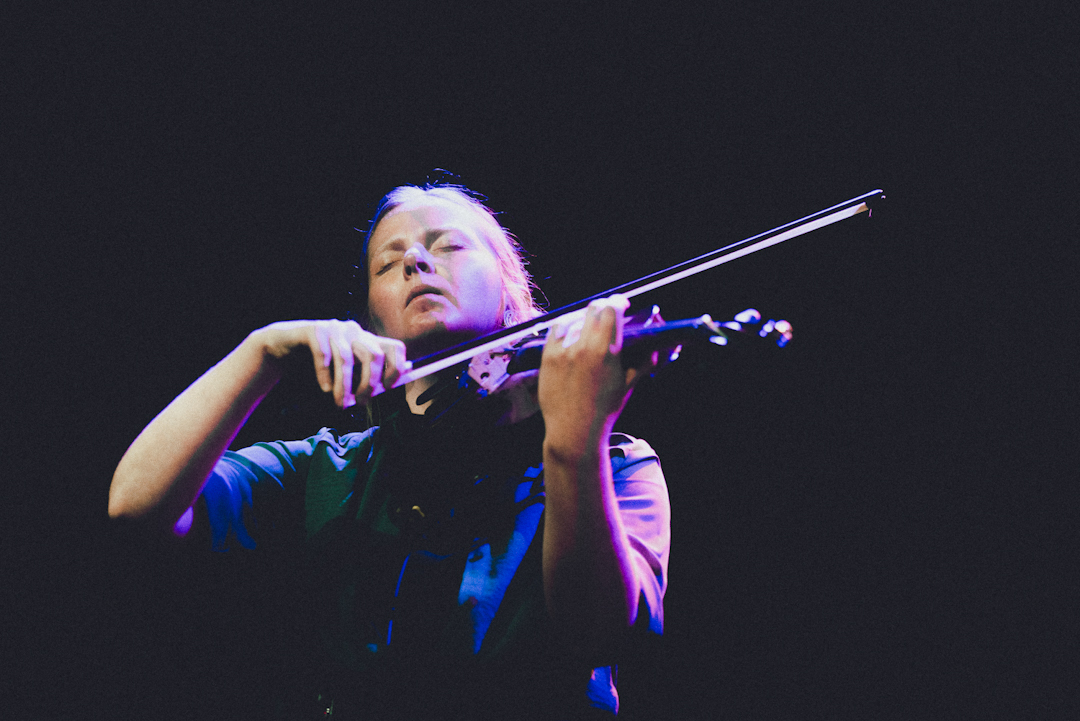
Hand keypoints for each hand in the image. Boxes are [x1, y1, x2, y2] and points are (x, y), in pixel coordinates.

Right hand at [254, 319, 408, 407]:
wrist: (283, 348)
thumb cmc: (319, 364)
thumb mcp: (346, 371)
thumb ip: (365, 377)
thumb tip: (385, 389)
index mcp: (367, 340)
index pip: (395, 348)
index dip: (396, 368)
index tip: (387, 389)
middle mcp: (354, 331)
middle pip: (373, 355)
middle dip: (369, 383)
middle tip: (360, 402)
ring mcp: (334, 328)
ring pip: (346, 358)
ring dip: (344, 385)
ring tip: (340, 404)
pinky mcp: (313, 330)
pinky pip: (323, 353)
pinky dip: (325, 374)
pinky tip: (325, 389)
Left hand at [538, 296, 656, 459]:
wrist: (573, 431)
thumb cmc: (604, 410)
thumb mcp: (628, 385)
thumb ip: (644, 363)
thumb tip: (656, 347)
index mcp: (605, 351)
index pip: (612, 310)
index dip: (619, 302)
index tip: (623, 303)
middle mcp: (582, 346)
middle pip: (593, 308)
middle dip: (604, 306)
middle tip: (608, 311)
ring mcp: (562, 350)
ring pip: (574, 318)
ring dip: (584, 318)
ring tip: (590, 325)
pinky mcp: (547, 356)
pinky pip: (556, 330)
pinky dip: (565, 327)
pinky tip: (571, 332)